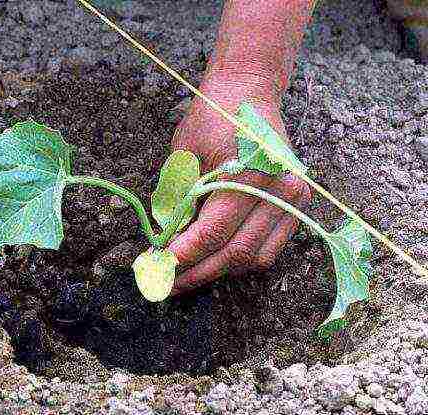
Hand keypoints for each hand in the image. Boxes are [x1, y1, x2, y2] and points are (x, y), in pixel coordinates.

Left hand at [168, 73, 311, 292]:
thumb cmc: (212, 118)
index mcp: (249, 173)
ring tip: (187, 275)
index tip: (157, 269)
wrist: (248, 92)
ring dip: (219, 270)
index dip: (183, 256)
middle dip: (197, 272)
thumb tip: (168, 244)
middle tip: (167, 283)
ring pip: (254, 256)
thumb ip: (178, 202)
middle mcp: (278, 189)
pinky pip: (270, 247)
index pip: (212, 232)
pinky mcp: (297, 203)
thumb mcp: (183, 156)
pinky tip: (215, 260)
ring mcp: (293, 197)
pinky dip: (241, 259)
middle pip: (235, 251)